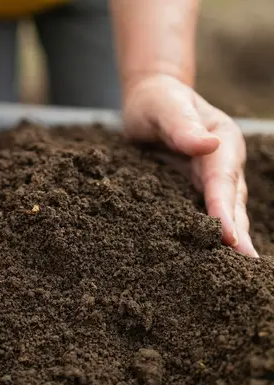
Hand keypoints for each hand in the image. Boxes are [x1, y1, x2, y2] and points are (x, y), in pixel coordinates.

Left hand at [123, 74, 257, 256]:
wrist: (150, 102)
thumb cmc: (158, 101)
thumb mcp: (166, 107)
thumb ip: (182, 126)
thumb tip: (208, 145)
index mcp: (221, 143)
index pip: (223, 182)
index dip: (225, 211)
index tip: (230, 240)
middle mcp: (220, 163)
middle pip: (231, 203)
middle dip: (236, 235)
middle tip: (244, 271)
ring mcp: (207, 178)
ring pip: (222, 212)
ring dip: (227, 240)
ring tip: (230, 272)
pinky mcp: (191, 187)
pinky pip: (201, 212)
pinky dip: (207, 232)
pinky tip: (203, 254)